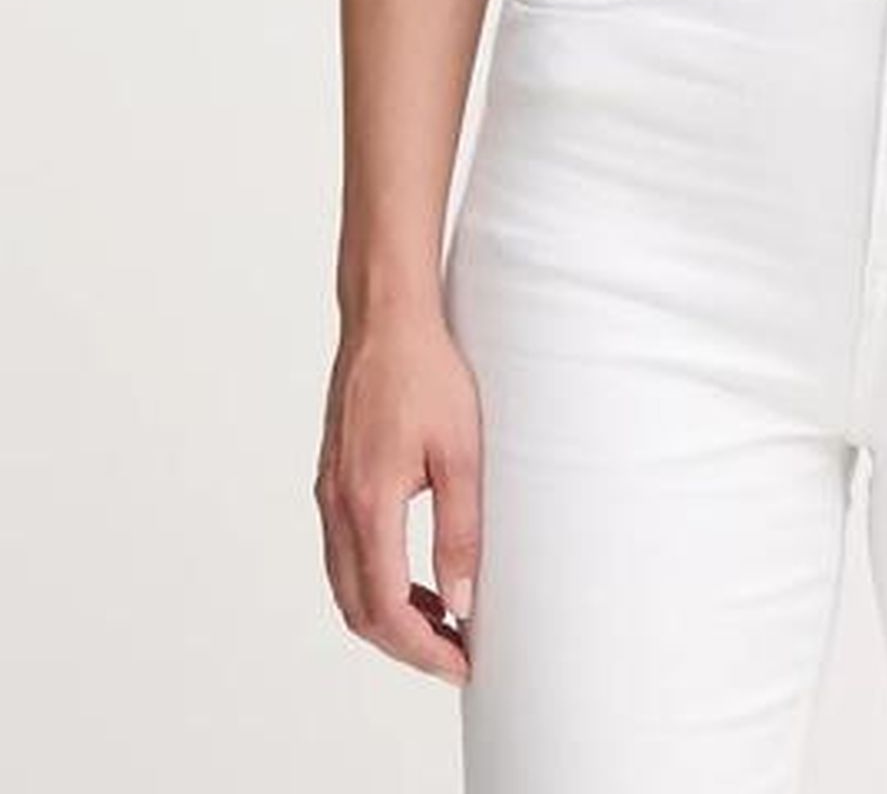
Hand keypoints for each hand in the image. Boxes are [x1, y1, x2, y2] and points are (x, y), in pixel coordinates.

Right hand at [313, 308, 481, 684]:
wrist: (385, 317)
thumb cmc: (427, 372)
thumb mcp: (461, 451)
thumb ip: (460, 529)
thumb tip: (462, 601)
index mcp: (368, 504)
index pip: (386, 609)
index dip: (423, 649)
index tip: (462, 662)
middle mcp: (337, 506)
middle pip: (359, 610)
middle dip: (405, 645)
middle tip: (455, 654)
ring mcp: (329, 493)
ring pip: (347, 586)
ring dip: (388, 616)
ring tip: (441, 622)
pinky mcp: (333, 479)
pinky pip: (345, 553)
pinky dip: (375, 582)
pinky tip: (414, 576)